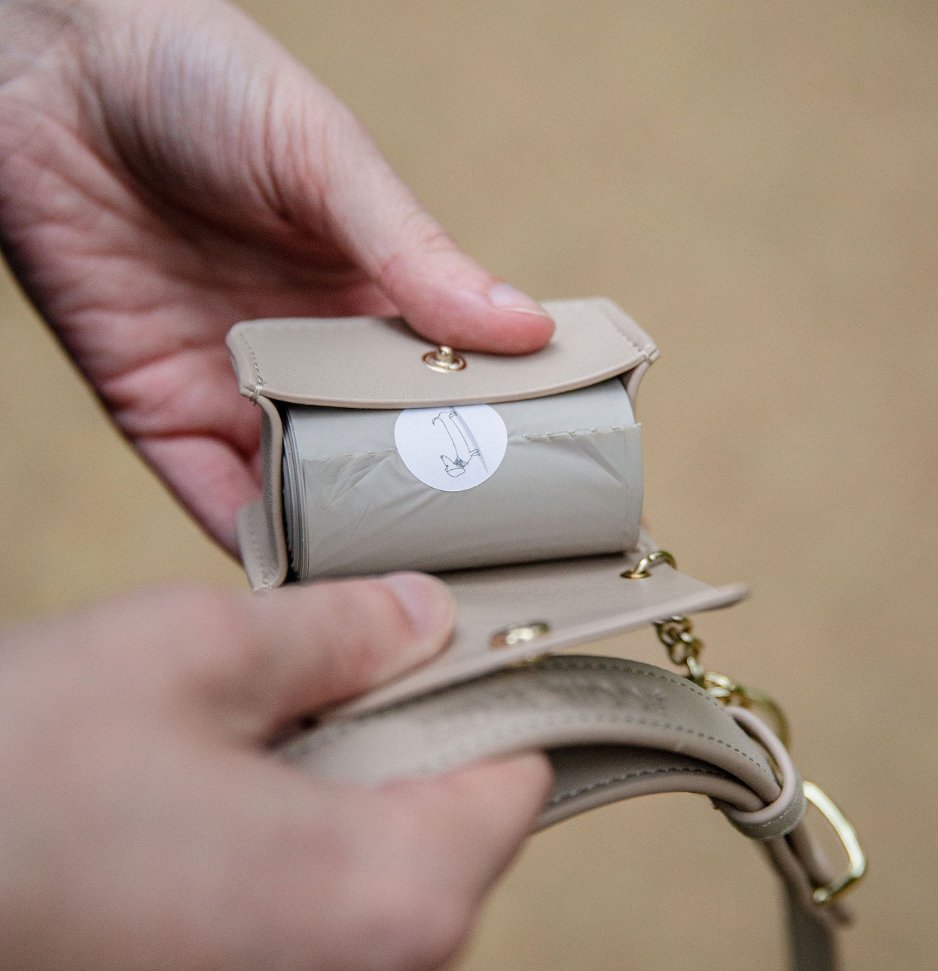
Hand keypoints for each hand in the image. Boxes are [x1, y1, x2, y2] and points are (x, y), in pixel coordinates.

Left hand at [0, 0, 553, 549]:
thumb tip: (527, 330)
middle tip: (476, 565)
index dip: (486, 438)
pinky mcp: (159, 409)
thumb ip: (417, 254)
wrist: (51, 65)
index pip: (443, 387)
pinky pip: (211, 493)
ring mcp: (237, 389)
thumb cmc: (205, 79)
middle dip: (421, 508)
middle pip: (376, 455)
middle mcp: (310, 356)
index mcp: (368, 298)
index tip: (539, 490)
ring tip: (396, 589)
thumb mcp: (330, 161)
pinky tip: (301, 574)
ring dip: (343, 539)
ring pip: (303, 491)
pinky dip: (253, 538)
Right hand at [0, 573, 551, 970]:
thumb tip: (424, 615)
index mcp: (391, 899)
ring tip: (223, 761)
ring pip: (374, 886)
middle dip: (394, 751)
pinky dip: (280, 874)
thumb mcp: (189, 653)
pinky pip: (307, 940)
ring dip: (330, 810)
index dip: (484, 697)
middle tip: (299, 691)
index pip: (516, 776)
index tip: (437, 651)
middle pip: (449, 836)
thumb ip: (341, 630)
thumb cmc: (5, 789)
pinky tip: (190, 829)